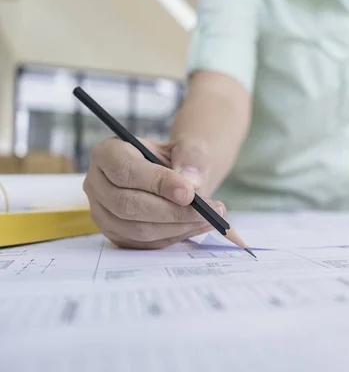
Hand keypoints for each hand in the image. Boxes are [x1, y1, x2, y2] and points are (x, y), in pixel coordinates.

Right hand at [84, 136, 223, 248]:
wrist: (178, 177)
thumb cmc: (178, 159)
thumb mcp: (189, 147)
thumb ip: (191, 157)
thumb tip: (190, 182)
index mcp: (108, 153)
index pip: (126, 170)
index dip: (157, 183)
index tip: (188, 192)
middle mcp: (97, 184)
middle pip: (128, 204)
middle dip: (171, 211)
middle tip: (206, 211)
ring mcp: (103, 213)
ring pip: (136, 228)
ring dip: (176, 227)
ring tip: (208, 218)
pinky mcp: (117, 235)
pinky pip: (144, 243)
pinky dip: (175, 237)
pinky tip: (197, 226)